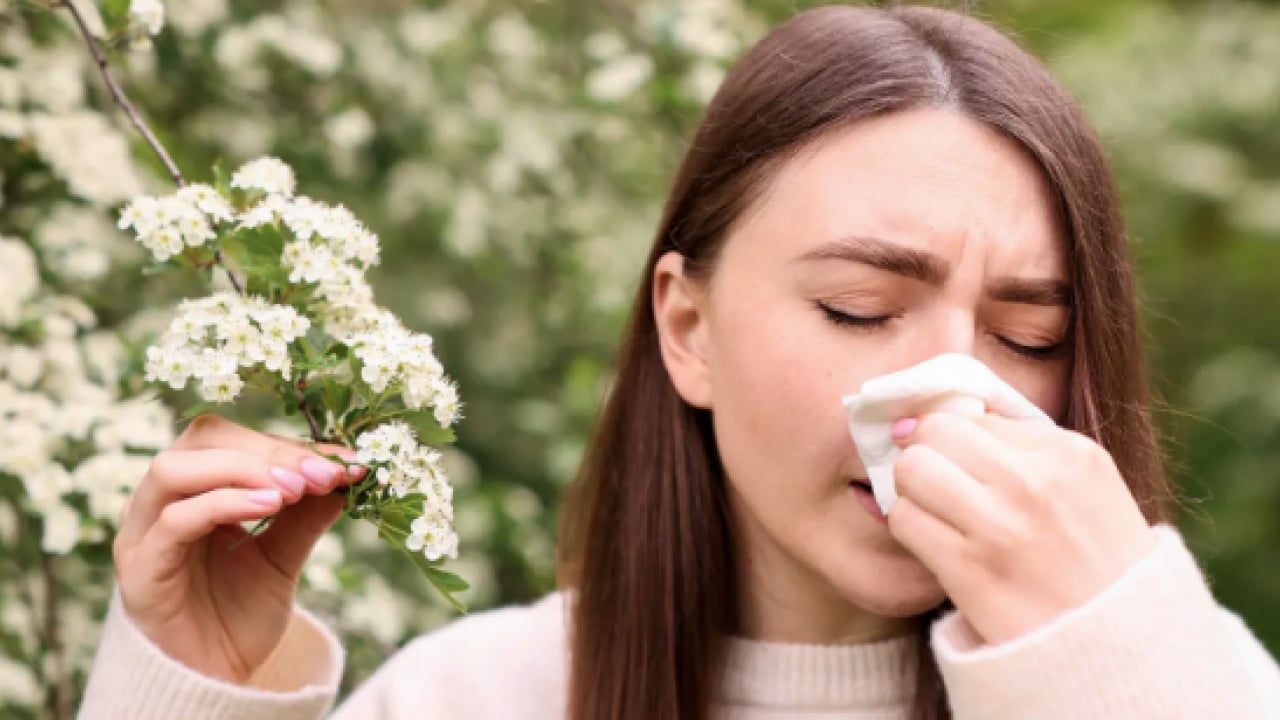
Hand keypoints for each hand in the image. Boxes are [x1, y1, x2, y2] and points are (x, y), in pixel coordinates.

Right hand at [112, 414, 365, 683]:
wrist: (214, 678)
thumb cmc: (240, 612)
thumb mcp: (284, 555)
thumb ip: (306, 514)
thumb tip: (346, 471)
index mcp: (195, 487)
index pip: (236, 439)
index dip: (291, 444)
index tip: (345, 462)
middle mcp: (161, 500)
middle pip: (204, 439)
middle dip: (269, 450)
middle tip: (321, 473)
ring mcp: (143, 531)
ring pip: (175, 469)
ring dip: (243, 469)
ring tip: (296, 489)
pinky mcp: (140, 567)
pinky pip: (175, 520)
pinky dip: (224, 503)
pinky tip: (271, 506)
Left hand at [886, 411, 1155, 644]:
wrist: (1120, 649)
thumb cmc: (1097, 564)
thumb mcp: (1087, 487)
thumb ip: (1027, 446)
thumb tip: (945, 412)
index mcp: (1069, 454)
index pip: (975, 415)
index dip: (956, 438)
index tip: (958, 462)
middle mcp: (1034, 483)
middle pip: (934, 432)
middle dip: (926, 454)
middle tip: (938, 483)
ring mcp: (1001, 527)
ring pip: (911, 470)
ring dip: (914, 491)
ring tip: (937, 514)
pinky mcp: (969, 570)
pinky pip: (905, 520)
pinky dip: (911, 528)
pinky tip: (935, 544)